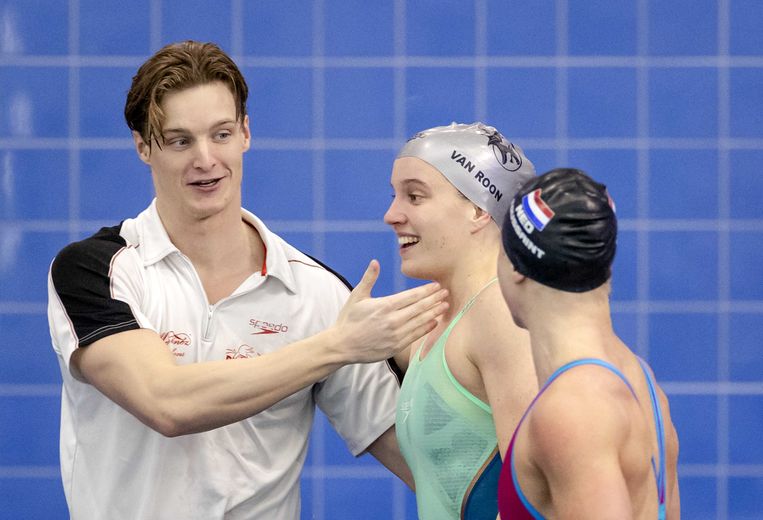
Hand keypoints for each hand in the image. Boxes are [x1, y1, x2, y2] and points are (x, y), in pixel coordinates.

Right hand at [332, 260, 447, 362]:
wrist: (342, 345)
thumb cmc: (349, 319)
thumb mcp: (357, 296)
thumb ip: (369, 279)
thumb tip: (375, 262)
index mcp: (384, 306)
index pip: (412, 296)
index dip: (426, 290)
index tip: (437, 285)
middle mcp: (392, 320)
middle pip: (420, 307)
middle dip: (434, 299)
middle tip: (446, 293)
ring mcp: (395, 334)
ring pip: (420, 321)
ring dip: (434, 312)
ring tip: (445, 306)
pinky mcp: (396, 346)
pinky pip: (416, 335)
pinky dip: (427, 327)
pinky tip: (435, 321)